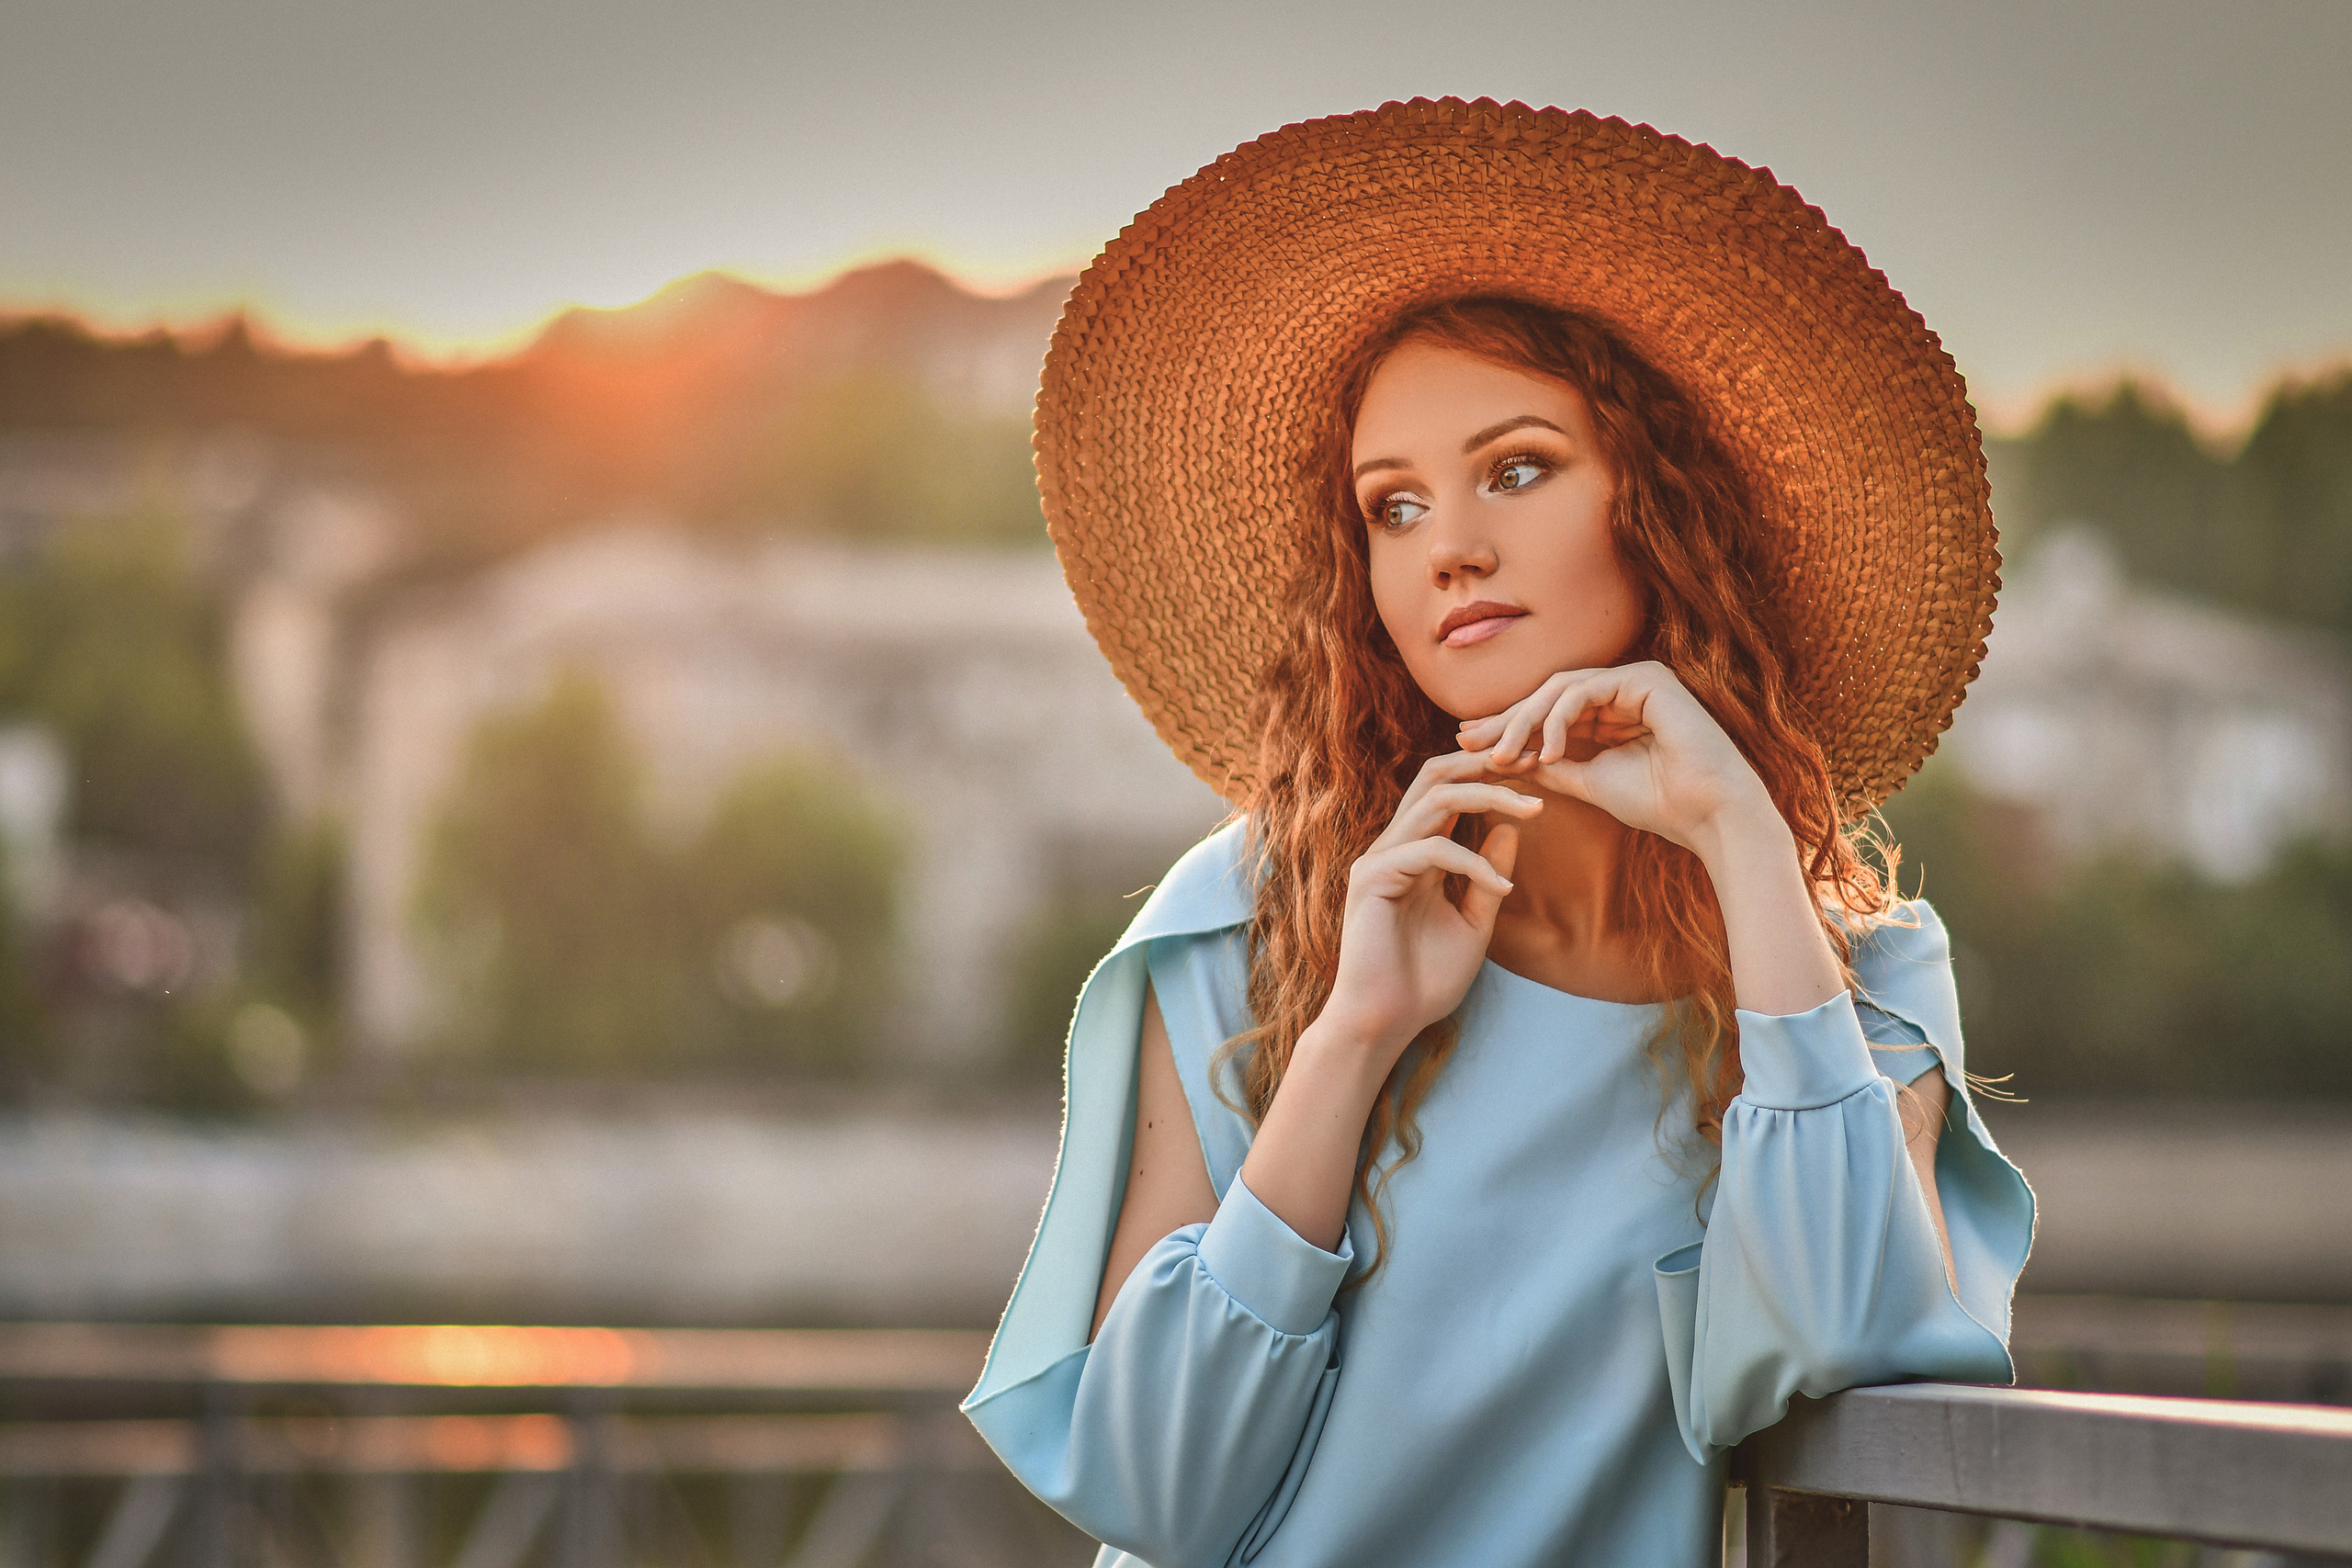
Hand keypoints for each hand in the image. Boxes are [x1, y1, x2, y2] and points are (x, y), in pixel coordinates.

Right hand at [1315, 751, 1541, 1059]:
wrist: (1385, 1023)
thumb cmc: (1424, 982)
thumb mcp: (1473, 924)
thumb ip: (1487, 878)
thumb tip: (1510, 830)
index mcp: (1415, 852)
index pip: (1448, 791)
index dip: (1490, 774)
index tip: (1539, 774)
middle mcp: (1394, 846)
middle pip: (1435, 775)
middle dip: (1485, 761)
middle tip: (1535, 761)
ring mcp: (1379, 859)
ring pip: (1435, 800)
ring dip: (1490, 796)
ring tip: (1535, 808)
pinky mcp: (1372, 879)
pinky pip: (1432, 852)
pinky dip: (1474, 864)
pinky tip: (1505, 887)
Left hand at [1453, 661, 1778, 856]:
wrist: (1709, 815)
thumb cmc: (1659, 803)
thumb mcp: (1590, 782)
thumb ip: (1553, 765)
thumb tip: (1508, 760)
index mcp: (1613, 710)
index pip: (1549, 710)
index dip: (1508, 727)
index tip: (1470, 747)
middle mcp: (1624, 688)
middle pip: (1548, 694)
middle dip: (1506, 719)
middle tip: (1468, 742)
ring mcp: (1636, 678)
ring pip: (1561, 688)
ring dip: (1525, 721)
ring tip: (1504, 755)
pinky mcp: (1646, 678)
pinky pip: (1585, 690)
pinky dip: (1558, 720)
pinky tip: (1546, 751)